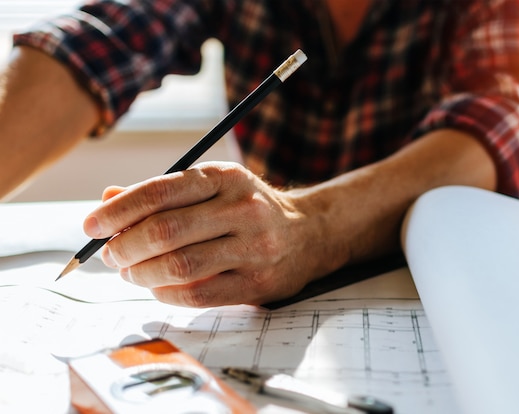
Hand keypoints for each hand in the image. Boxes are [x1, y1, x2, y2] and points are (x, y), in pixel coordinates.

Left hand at [84, 162, 321, 306]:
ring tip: (130, 271)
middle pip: (165, 231)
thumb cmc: (246, 210)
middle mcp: (242, 208)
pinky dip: (165, 294)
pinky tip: (157, 287)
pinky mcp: (258, 281)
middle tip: (110, 254)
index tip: (91, 225)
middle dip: (124, 246)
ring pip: (179, 265)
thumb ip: (162, 194)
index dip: (119, 210)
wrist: (307, 235)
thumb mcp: (211, 188)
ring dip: (141, 273)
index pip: (161, 190)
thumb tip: (107, 200)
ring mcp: (253, 246)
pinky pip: (198, 294)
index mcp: (224, 178)